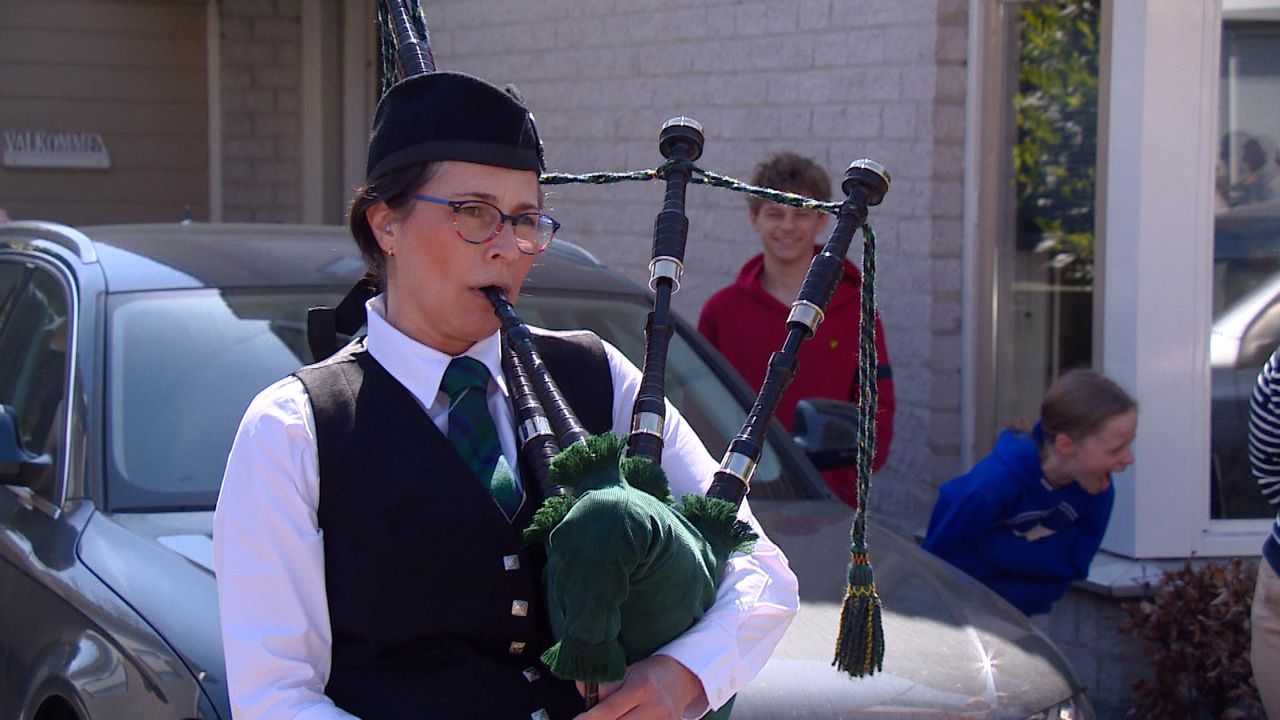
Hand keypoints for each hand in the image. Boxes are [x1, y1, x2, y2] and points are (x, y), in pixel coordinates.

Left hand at [574, 655, 703, 719]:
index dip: (590, 719)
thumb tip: (581, 689)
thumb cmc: (649, 675)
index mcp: (641, 687)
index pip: (609, 710)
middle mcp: (655, 707)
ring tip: (613, 716)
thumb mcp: (626, 672)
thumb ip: (603, 684)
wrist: (682, 679)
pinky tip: (624, 719)